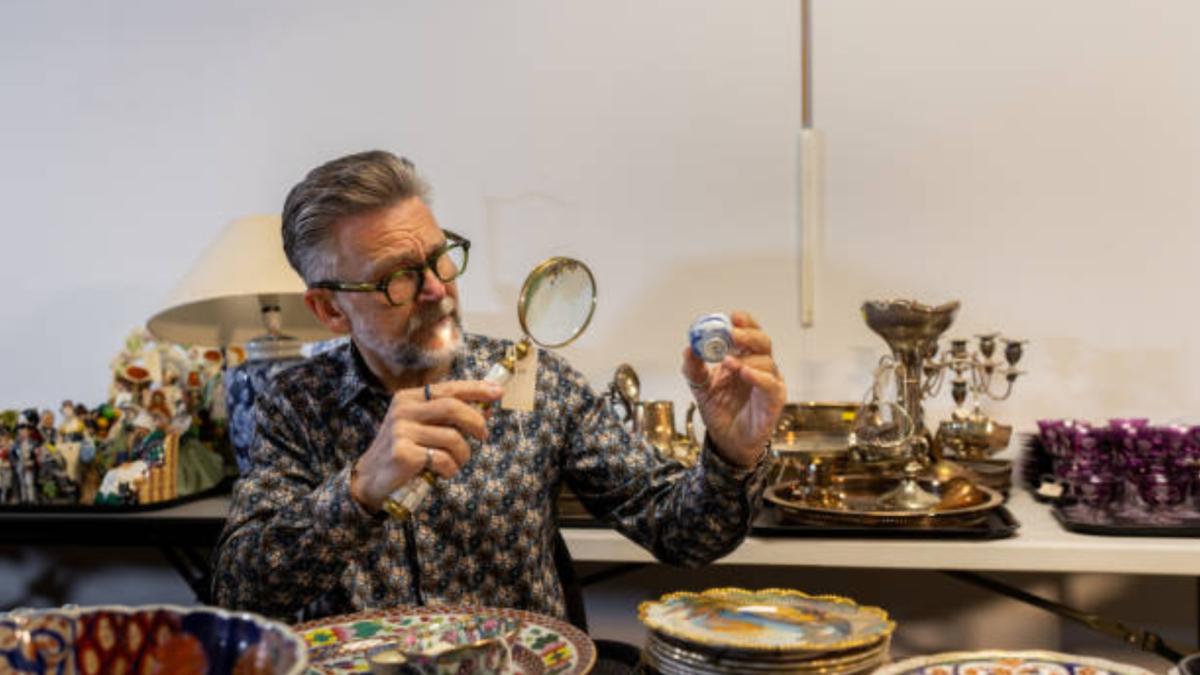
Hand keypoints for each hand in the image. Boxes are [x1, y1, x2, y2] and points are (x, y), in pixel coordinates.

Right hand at [350, 380, 503, 512]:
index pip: (449, 388)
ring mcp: (401, 431)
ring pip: (452, 437)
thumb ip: (451, 416)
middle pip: (453, 408)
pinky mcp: (403, 453)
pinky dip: (451, 468)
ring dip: (463, 454)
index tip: (498, 393)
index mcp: (409, 398)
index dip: (476, 389)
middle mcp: (403, 410)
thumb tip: (488, 407)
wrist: (372, 478)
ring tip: (457, 462)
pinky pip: (442, 459)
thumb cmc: (405, 450)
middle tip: (484, 435)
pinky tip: (444, 472)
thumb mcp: (425, 427)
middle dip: (476, 422)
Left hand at [681, 311, 786, 467]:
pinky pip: (770, 384)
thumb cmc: (721, 410)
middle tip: (732, 333)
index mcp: (743, 357)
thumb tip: (688, 349)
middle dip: (747, 334)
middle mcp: (759, 367)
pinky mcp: (774, 400)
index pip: (748, 333)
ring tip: (728, 362)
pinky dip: (758, 376)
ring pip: (767, 361)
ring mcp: (768, 382)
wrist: (727, 440)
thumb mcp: (700, 386)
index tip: (732, 316)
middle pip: (762, 341)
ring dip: (747, 358)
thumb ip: (693, 368)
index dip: (744, 322)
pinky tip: (744, 373)